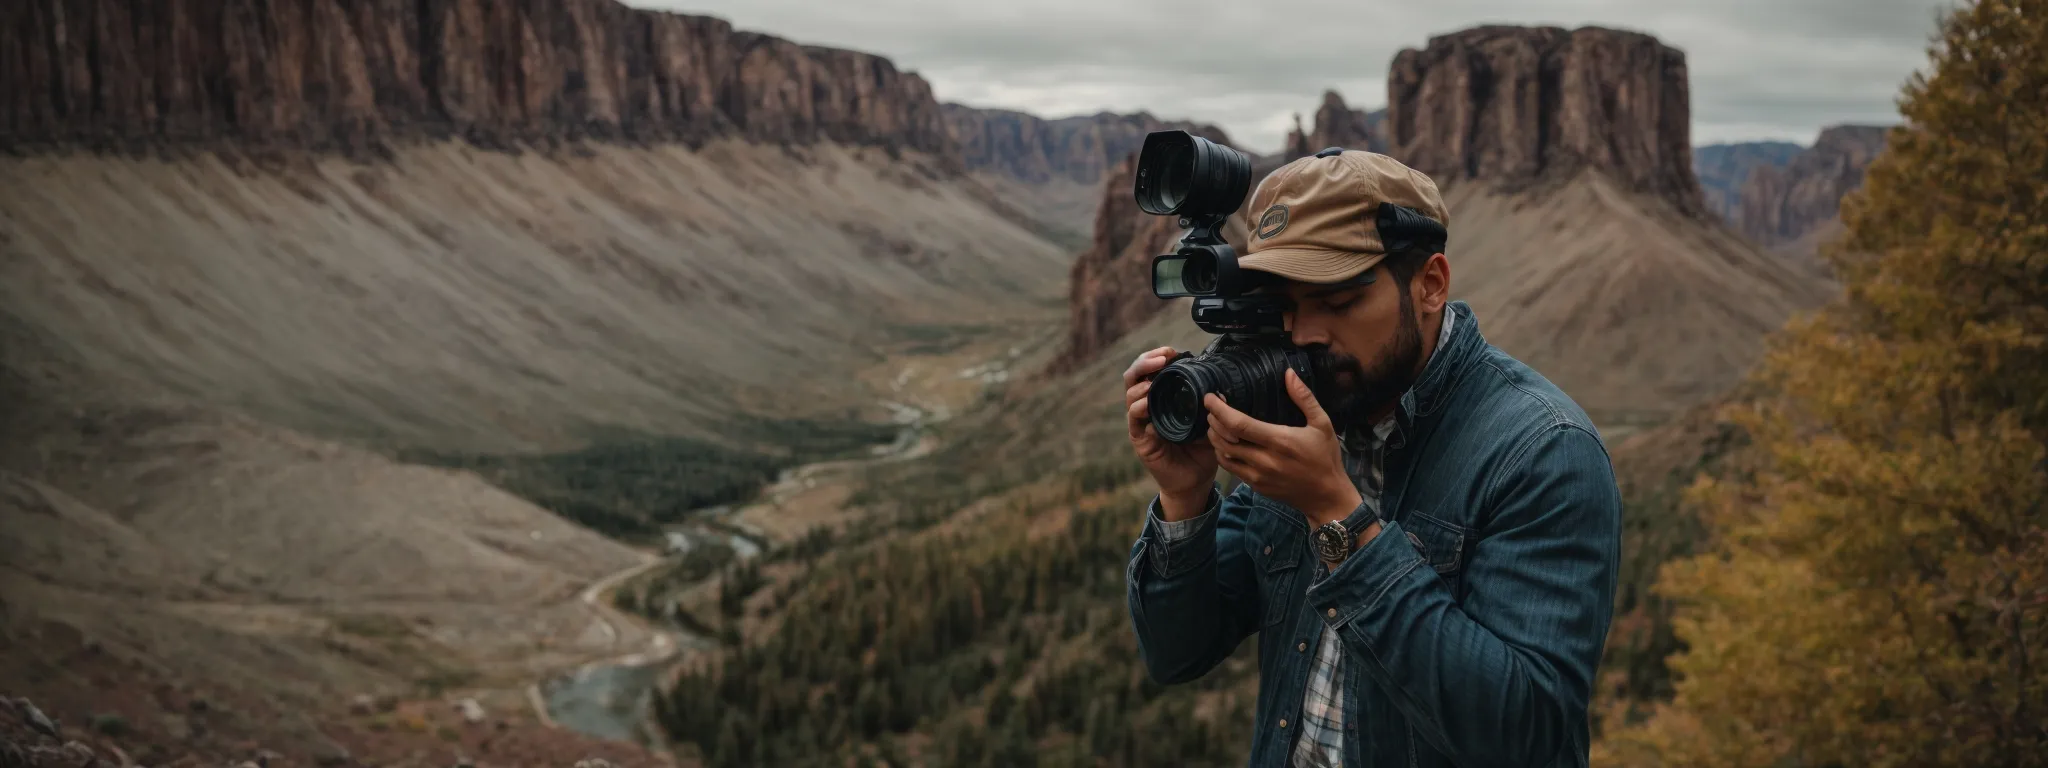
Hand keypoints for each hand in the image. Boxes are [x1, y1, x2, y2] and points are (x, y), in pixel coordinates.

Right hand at [1125, 346, 1218, 515]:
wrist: (1195, 481)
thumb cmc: (1201, 450)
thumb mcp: (1210, 423)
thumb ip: (1212, 406)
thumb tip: (1220, 389)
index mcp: (1163, 397)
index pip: (1152, 370)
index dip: (1157, 356)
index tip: (1172, 351)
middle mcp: (1148, 406)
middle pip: (1134, 376)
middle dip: (1145, 362)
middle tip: (1161, 358)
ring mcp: (1141, 421)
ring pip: (1130, 394)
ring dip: (1141, 383)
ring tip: (1154, 379)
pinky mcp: (1139, 438)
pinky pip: (1134, 419)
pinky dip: (1139, 409)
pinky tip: (1148, 404)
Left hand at [1205, 368, 1363, 527]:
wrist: (1326, 497)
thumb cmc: (1325, 457)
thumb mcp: (1322, 424)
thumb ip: (1304, 398)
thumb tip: (1288, 372)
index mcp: (1279, 440)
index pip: (1239, 425)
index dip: (1219, 410)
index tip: (1210, 398)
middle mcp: (1263, 459)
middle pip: (1224, 439)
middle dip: (1213, 422)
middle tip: (1211, 409)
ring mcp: (1257, 475)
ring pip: (1223, 455)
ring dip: (1214, 439)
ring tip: (1215, 425)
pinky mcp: (1255, 486)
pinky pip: (1231, 468)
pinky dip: (1223, 454)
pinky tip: (1227, 444)